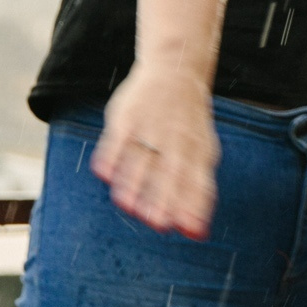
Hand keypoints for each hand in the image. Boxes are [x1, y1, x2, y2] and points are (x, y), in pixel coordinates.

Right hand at [92, 64, 220, 239]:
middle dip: (165, 198)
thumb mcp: (202, 151)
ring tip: (129, 207)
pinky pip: (118, 137)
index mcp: (198, 149)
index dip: (194, 205)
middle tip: (159, 224)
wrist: (176, 71)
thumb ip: (197, 193)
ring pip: (142, 157)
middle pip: (171, 171)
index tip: (191, 231)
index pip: (198, 180)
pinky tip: (104, 175)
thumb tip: (198, 235)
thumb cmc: (188, 125)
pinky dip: (111, 155)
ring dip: (135, 182)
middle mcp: (177, 138)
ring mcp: (152, 126)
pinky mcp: (128, 116)